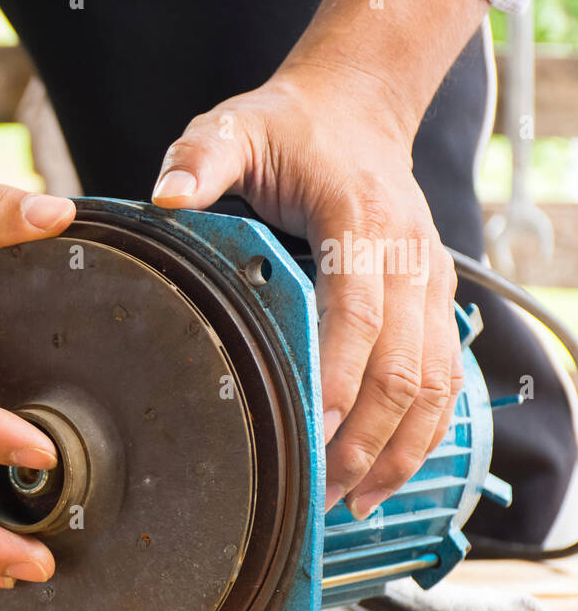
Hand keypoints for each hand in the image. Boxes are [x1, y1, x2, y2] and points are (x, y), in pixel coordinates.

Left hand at [149, 0, 486, 518]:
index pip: (359, 311)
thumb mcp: (234, 127)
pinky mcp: (435, 301)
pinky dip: (422, 432)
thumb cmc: (291, 128)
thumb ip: (200, 159)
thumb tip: (166, 198)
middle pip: (404, 364)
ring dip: (399, 448)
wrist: (357, 110)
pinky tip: (386, 472)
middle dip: (365, 437)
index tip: (308, 433)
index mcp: (362, 220)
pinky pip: (444, 378)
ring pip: (435, 382)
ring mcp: (431, 281)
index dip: (338, 375)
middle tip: (322, 491)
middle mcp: (410, 255)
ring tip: (354, 501)